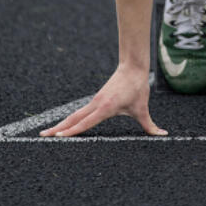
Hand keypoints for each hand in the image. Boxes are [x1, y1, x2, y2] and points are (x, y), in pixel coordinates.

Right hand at [39, 64, 166, 137]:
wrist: (133, 67)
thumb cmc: (137, 87)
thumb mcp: (143, 108)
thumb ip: (150, 125)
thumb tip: (163, 134)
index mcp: (105, 108)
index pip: (85, 123)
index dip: (72, 131)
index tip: (58, 137)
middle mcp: (96, 105)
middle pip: (73, 119)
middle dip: (57, 129)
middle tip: (41, 136)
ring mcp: (94, 102)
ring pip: (74, 115)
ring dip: (60, 124)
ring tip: (46, 133)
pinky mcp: (95, 100)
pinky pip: (80, 112)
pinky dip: (70, 120)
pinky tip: (64, 126)